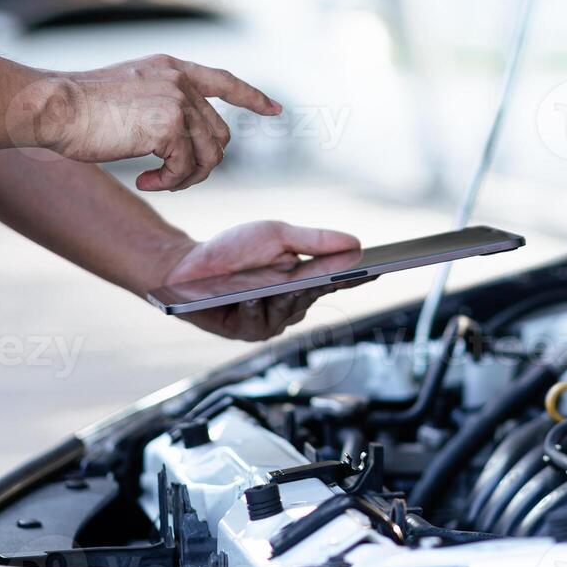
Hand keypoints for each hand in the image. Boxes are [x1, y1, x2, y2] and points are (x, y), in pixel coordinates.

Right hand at [25, 55, 280, 190]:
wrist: (54, 107)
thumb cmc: (78, 108)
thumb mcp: (129, 94)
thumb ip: (161, 106)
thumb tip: (188, 141)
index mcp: (171, 68)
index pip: (225, 81)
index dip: (252, 97)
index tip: (275, 110)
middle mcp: (180, 81)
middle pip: (219, 135)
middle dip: (201, 165)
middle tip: (170, 179)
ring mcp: (177, 102)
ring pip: (209, 156)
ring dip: (185, 179)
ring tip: (158, 182)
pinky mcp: (169, 126)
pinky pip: (186, 168)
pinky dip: (170, 183)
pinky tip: (146, 182)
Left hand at [161, 221, 361, 341]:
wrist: (187, 267)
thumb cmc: (233, 250)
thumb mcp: (277, 235)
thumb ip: (315, 240)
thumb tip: (355, 244)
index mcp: (304, 279)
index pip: (339, 279)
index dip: (359, 276)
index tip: (380, 268)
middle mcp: (292, 303)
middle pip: (315, 296)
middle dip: (317, 284)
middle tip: (323, 274)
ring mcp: (271, 320)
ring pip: (289, 311)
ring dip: (282, 296)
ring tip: (276, 283)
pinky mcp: (248, 331)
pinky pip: (260, 322)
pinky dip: (254, 308)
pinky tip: (246, 298)